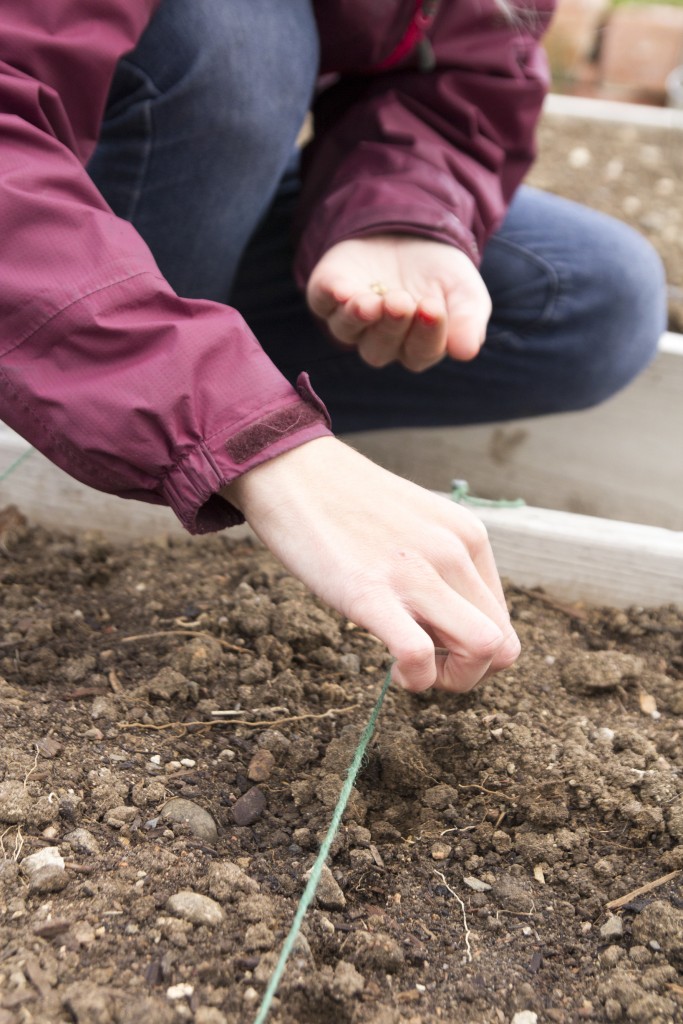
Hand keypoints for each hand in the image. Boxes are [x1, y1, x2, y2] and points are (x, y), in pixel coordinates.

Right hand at [221, 437, 518, 692]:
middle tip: (427, 666)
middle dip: (469, 674)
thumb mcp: (416, 523)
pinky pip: (420, 655)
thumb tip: (448, 620)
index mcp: (468, 535)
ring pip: (484, 650)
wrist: (290, 469)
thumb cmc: (345, 502)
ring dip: (452, 681)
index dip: (476, 653)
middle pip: (502, 644)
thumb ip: (440, 563)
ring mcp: (416, 571)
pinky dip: (416, 679)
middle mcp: (454, 551)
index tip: (437, 648)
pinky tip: (393, 670)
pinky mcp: (370, 592)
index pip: (504, 621)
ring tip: (413, 669)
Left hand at [306, 234, 491, 372]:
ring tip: (373, 302)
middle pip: (379, 348)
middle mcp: (378, 339)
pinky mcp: (327, 291)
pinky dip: (329, 296)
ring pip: (347, 330)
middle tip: (402, 302)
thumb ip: (469, 321)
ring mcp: (349, 318)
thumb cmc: (441, 272)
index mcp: (415, 346)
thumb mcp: (466, 291)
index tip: (433, 308)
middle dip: (391, 326)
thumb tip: (466, 352)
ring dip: (359, 317)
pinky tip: (342, 289)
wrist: (412, 230)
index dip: (426, 335)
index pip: (419, 353)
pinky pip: (322, 301)